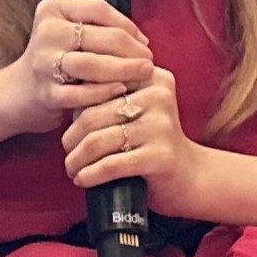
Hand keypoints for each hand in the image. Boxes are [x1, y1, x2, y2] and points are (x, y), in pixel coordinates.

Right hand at [0, 0, 154, 135]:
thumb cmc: (57, 60)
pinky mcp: (46, 92)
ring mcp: (44, 63)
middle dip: (131, 50)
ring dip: (123, 69)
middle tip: (150, 62)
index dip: (127, 24)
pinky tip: (121, 91)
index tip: (144, 42)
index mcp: (53, 9)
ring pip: (91, 64)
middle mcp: (46, 32)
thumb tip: (142, 41)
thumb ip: (100, 30)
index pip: (98, 8)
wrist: (20, 92)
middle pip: (99, 36)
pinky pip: (82, 93)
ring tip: (144, 74)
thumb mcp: (71, 34)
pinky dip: (105, 92)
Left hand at [62, 66, 208, 218]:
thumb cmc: (153, 143)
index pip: (98, 84)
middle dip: (72, 138)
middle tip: (66, 151)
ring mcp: (161, 126)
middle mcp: (159, 95)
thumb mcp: (137, 109)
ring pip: (99, 141)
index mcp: (151, 76)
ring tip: (71, 168)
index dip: (76, 107)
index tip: (70, 127)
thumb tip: (67, 97)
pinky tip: (82, 179)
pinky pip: (111, 164)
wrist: (190, 177)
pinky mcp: (160, 156)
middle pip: (94, 114)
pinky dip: (90, 174)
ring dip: (76, 159)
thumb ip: (111, 96)